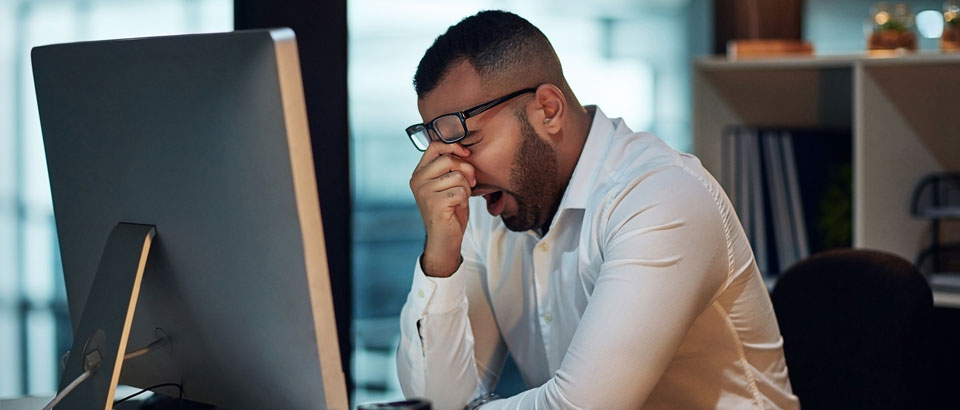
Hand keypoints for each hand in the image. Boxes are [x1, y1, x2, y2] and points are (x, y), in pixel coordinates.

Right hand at [409, 141, 475, 276]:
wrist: (444, 238)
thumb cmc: (449, 210)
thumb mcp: (446, 184)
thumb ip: (450, 167)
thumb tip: (465, 152)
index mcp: (419, 172)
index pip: (435, 146)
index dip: (454, 146)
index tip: (466, 154)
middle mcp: (418, 180)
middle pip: (449, 159)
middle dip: (466, 170)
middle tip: (469, 183)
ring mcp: (424, 192)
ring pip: (457, 176)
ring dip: (466, 188)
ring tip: (460, 198)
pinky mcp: (435, 203)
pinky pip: (460, 191)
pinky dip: (465, 199)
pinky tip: (457, 207)